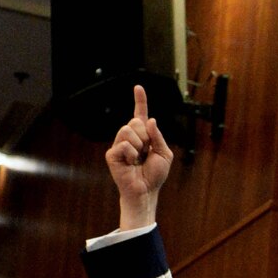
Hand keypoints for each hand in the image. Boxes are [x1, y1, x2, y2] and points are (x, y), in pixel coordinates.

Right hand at [104, 84, 173, 228]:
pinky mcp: (112, 154)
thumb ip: (158, 136)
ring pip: (128, 130)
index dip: (140, 101)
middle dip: (145, 137)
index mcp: (143, 136)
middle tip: (145, 153)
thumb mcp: (164, 154)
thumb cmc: (155, 174)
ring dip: (139, 146)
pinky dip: (132, 154)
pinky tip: (131, 163)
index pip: (140, 114)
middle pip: (135, 122)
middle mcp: (129, 137)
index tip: (138, 87)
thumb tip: (150, 120)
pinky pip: (124, 144)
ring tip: (138, 159)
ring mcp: (119, 145)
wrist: (146, 190)